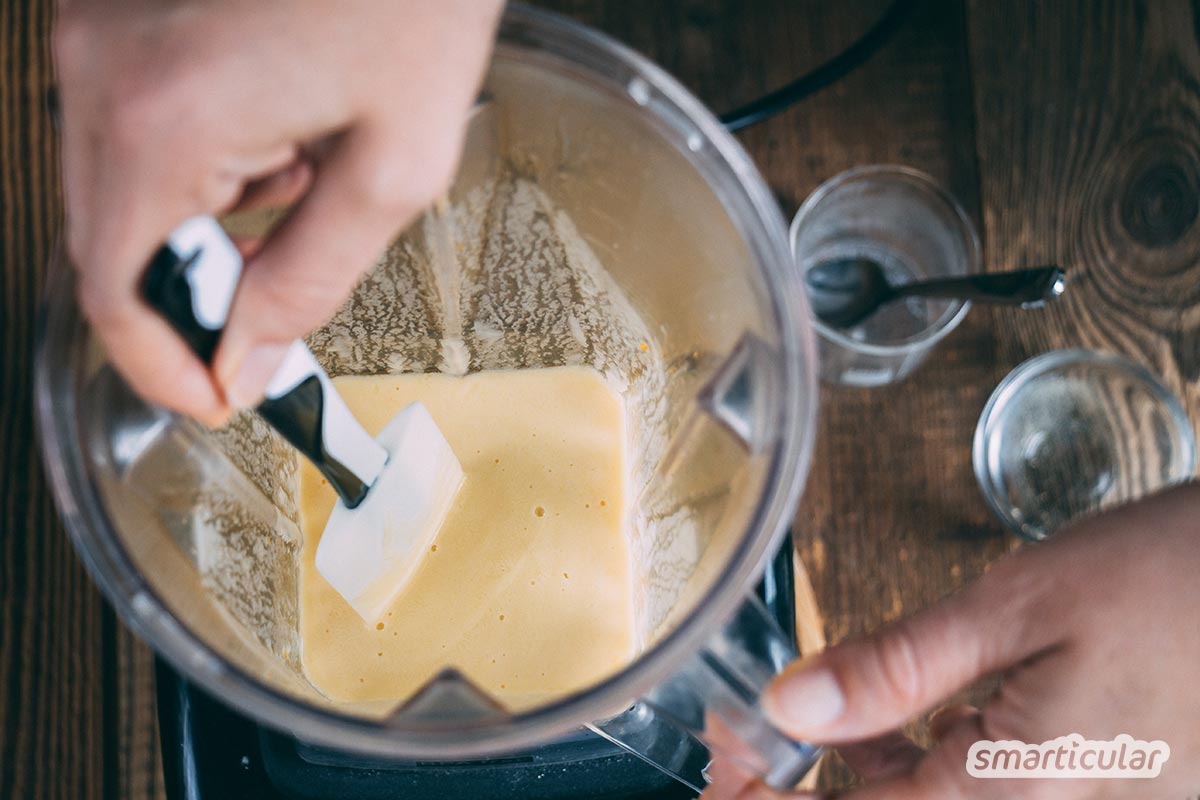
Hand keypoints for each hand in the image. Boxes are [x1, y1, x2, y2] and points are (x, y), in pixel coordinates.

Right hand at [55, 0, 501, 424]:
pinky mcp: (119, 11)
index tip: (215, 398)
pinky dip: (199, 163)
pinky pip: (132, 127)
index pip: (116, 294)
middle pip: (109, 245)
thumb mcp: (393, 163)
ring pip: (120, 189)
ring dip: (205, 220)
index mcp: (160, 118)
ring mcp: (99, 29)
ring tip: (307, 168)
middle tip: (277, 295)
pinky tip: (281, 124)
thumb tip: (248, 357)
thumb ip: (308, 278)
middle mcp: (101, 68)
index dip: (163, 367)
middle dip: (197, 291)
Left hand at [707, 485, 1199, 798]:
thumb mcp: (1016, 609)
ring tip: (800, 734)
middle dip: (808, 792)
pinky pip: (987, 796)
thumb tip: (785, 706)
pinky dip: (924, 770)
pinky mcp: (1099, 792)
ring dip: (862, 782)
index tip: (722, 776)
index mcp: (1012, 791)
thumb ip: (897, 668)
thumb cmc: (1170, 580)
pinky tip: (903, 728)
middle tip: (744, 751)